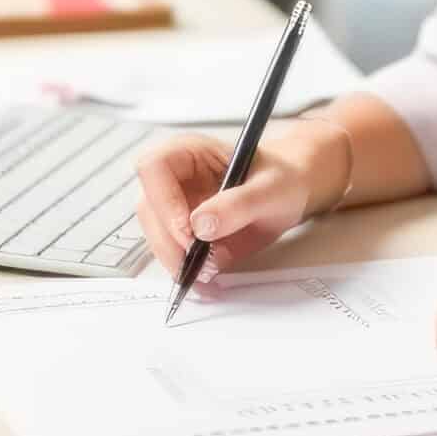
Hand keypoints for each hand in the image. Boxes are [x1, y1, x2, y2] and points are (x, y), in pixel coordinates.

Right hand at [132, 122, 336, 281]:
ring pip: (155, 236)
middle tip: (202, 265)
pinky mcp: (180, 231)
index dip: (164, 201)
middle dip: (171, 242)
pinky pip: (172, 253)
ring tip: (210, 277)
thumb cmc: (280, 180)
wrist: (287, 194)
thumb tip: (201, 226)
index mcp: (190, 152)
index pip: (154, 168)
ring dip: (177, 261)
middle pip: (149, 209)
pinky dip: (187, 271)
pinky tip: (208, 283)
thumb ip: (238, 204)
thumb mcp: (270, 189)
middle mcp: (174, 177)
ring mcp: (173, 205)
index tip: (188, 233)